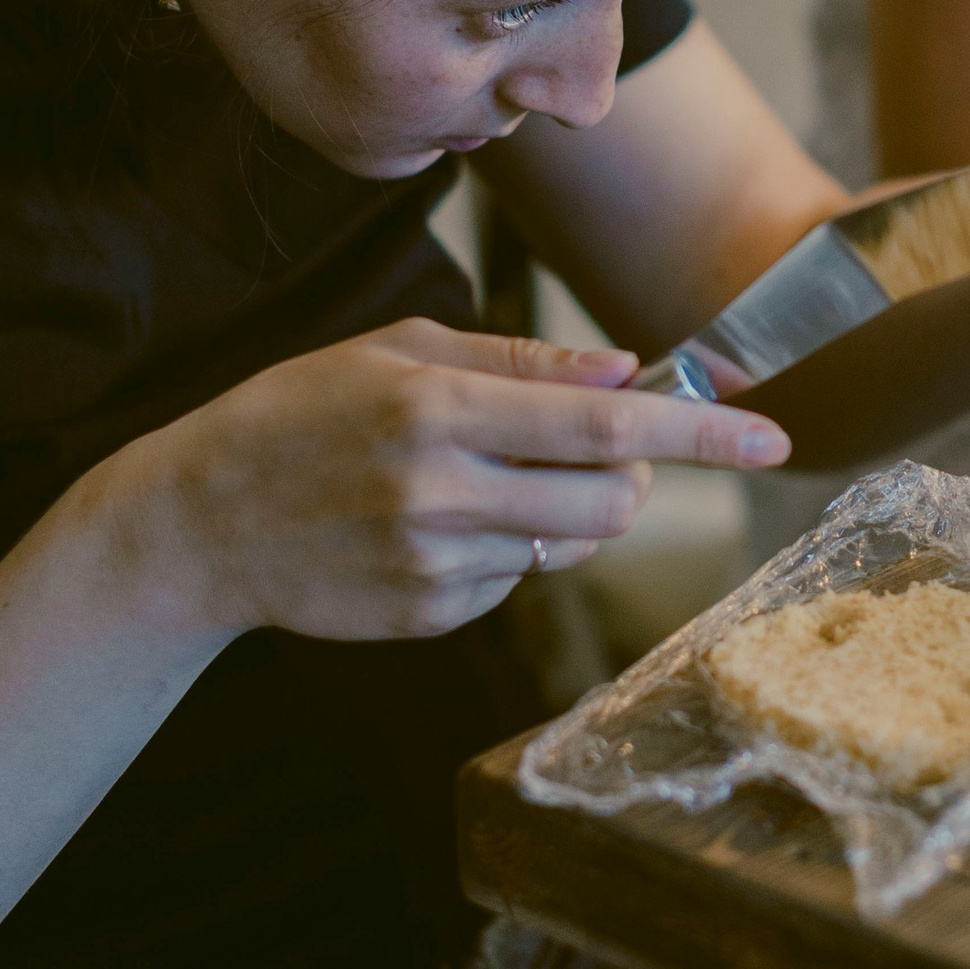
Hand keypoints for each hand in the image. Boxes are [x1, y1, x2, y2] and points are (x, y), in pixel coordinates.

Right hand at [105, 324, 789, 645]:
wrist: (196, 522)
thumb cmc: (299, 413)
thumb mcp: (397, 353)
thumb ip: (518, 361)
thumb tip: (625, 370)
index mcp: (439, 408)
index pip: (602, 423)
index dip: (699, 435)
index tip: (773, 437)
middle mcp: (441, 490)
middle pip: (609, 502)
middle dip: (628, 478)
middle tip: (589, 450)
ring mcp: (434, 563)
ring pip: (566, 545)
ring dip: (560, 513)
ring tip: (480, 481)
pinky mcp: (427, 615)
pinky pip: (513, 582)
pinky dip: (502, 550)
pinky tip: (427, 527)